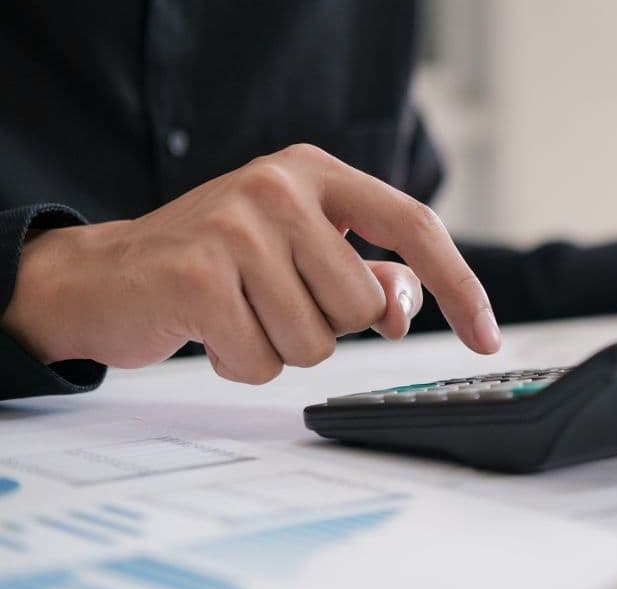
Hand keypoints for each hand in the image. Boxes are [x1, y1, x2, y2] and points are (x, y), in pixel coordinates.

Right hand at [0, 144, 500, 383]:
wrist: (104, 276)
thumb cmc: (217, 264)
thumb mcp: (300, 252)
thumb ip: (366, 273)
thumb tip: (406, 305)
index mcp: (315, 172)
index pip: (414, 226)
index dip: (460, 287)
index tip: (487, 338)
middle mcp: (279, 186)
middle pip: (362, 304)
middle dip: (325, 324)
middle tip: (271, 301)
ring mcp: (236, 227)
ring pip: (317, 341)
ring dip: (280, 348)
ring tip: (239, 313)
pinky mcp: (198, 277)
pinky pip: (263, 362)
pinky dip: (241, 363)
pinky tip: (210, 331)